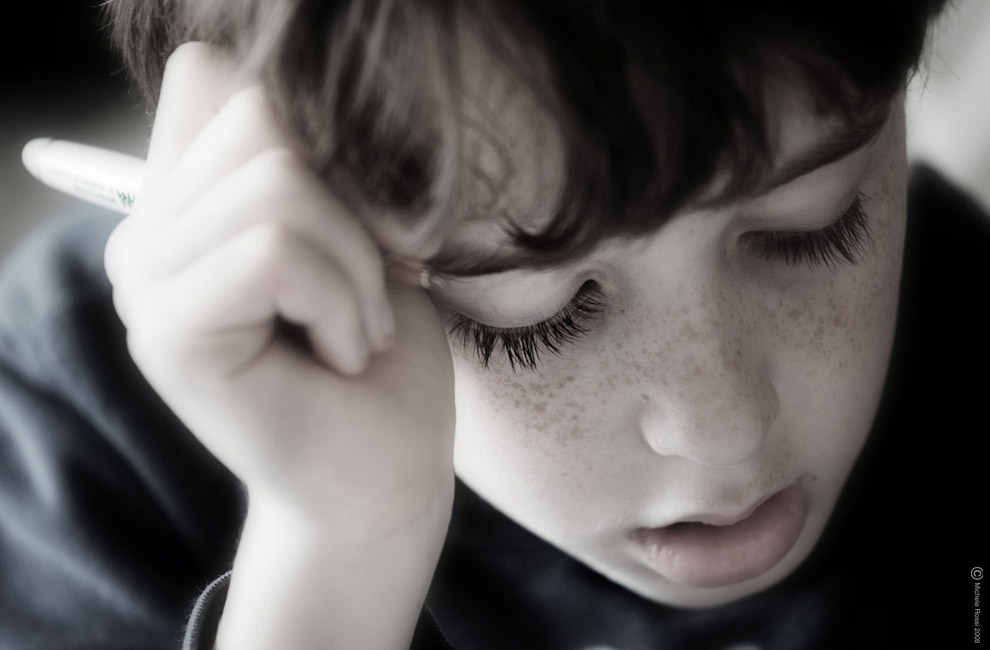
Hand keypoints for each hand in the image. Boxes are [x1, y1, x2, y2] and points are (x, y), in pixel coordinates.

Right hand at [104, 42, 454, 540]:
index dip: (325, 154)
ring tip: (353, 334)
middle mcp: (149, 238)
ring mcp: (147, 284)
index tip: (356, 239)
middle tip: (363, 301)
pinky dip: (340, 301)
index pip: (231, 91)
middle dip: (354, 217)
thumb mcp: (354, 230)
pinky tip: (340, 356)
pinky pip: (274, 252)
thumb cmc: (380, 358)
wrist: (386, 473)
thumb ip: (286, 156)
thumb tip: (205, 63)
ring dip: (355, 269)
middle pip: (262, 125)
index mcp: (187, 207)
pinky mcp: (165, 331)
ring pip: (277, 189)